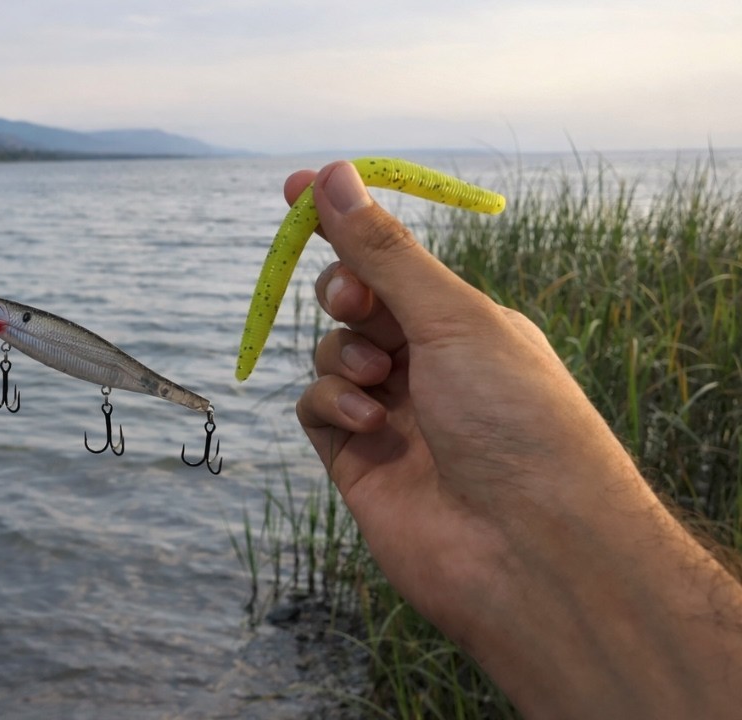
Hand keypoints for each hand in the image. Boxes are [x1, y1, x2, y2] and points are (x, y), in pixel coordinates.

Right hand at [294, 162, 741, 717]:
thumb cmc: (514, 419)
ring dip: (344, 356)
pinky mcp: (357, 459)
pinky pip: (318, 408)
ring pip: (330, 353)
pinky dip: (336, 405)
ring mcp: (391, 411)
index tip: (295, 186)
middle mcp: (427, 363)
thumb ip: (382, 250)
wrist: (527, 548)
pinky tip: (371, 426)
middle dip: (345, 291)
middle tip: (354, 298)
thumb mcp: (450, 317)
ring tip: (379, 380)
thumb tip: (333, 174)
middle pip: (354, 301)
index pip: (392, 257)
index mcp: (463, 322)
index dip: (344, 220)